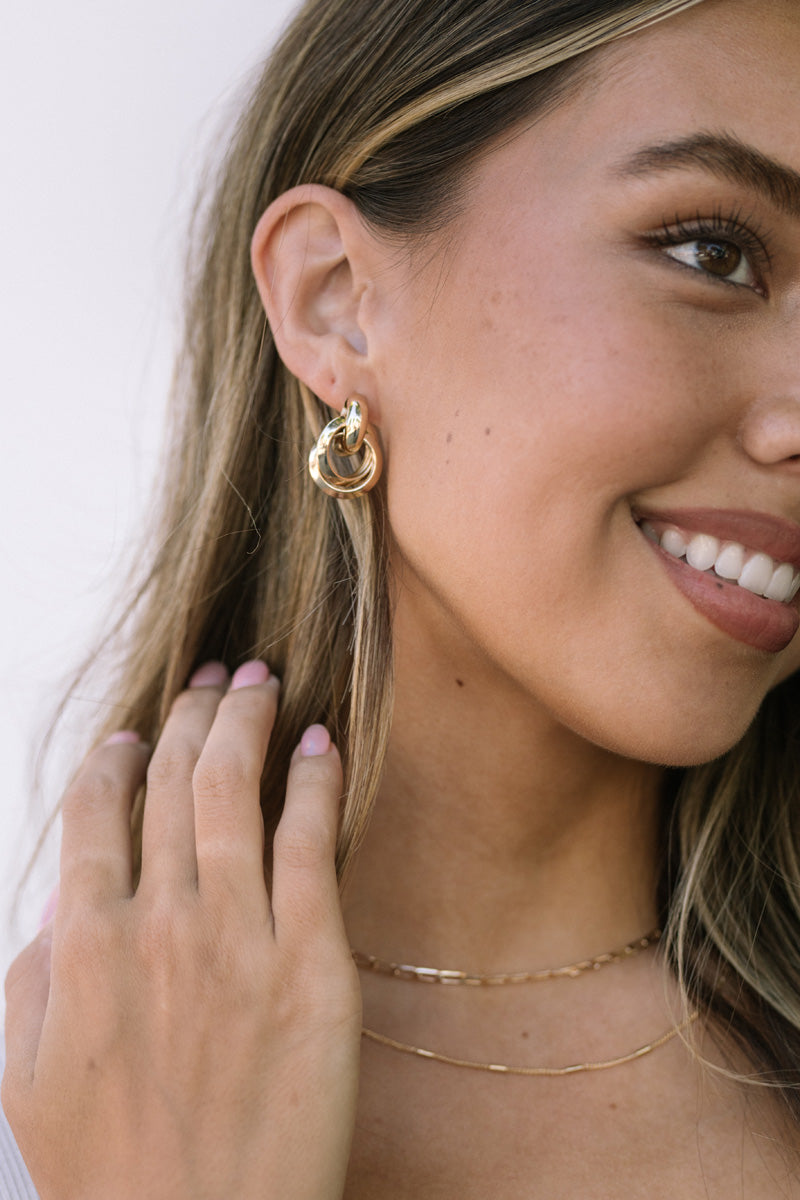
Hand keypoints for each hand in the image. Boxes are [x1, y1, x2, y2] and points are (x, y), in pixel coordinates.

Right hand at [2, 661, 361, 1199]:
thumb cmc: (112, 1177)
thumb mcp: (30, 1079)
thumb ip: (36, 977)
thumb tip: (62, 902)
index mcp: (84, 947)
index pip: (93, 815)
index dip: (113, 760)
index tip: (131, 732)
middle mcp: (159, 925)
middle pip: (168, 783)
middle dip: (188, 713)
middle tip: (211, 676)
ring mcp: (237, 938)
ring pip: (233, 793)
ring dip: (244, 720)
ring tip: (257, 677)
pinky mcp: (313, 962)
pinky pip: (311, 845)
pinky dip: (314, 781)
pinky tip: (319, 740)